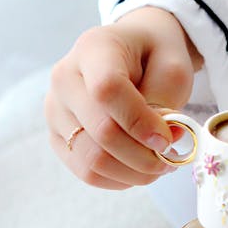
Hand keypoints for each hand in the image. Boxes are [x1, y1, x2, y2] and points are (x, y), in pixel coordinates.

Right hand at [45, 6, 202, 188]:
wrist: (132, 53)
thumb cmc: (153, 57)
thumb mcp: (172, 67)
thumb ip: (165, 102)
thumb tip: (159, 144)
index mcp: (93, 48)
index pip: (107, 91)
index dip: (139, 122)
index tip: (167, 139)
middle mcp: (64, 78)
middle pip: (100, 132)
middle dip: (143, 156)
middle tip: (170, 159)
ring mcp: (55, 110)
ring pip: (91, 160)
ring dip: (133, 173)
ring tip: (157, 165)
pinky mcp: (57, 137)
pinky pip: (85, 172)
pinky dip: (118, 178)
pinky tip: (138, 168)